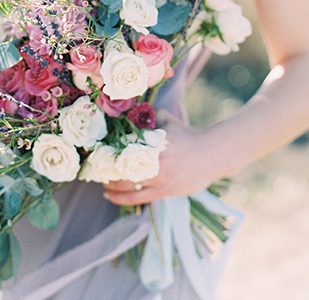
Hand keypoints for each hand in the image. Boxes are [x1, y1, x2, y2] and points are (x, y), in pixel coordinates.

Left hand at [103, 110, 221, 205]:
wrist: (212, 154)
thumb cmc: (188, 135)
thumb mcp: (167, 120)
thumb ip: (149, 116)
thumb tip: (131, 110)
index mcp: (153, 145)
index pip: (124, 152)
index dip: (108, 156)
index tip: (97, 156)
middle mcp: (155, 165)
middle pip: (123, 172)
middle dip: (107, 174)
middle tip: (96, 172)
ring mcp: (160, 181)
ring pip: (129, 189)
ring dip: (113, 189)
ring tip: (103, 187)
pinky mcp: (165, 192)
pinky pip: (140, 198)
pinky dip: (124, 199)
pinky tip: (113, 197)